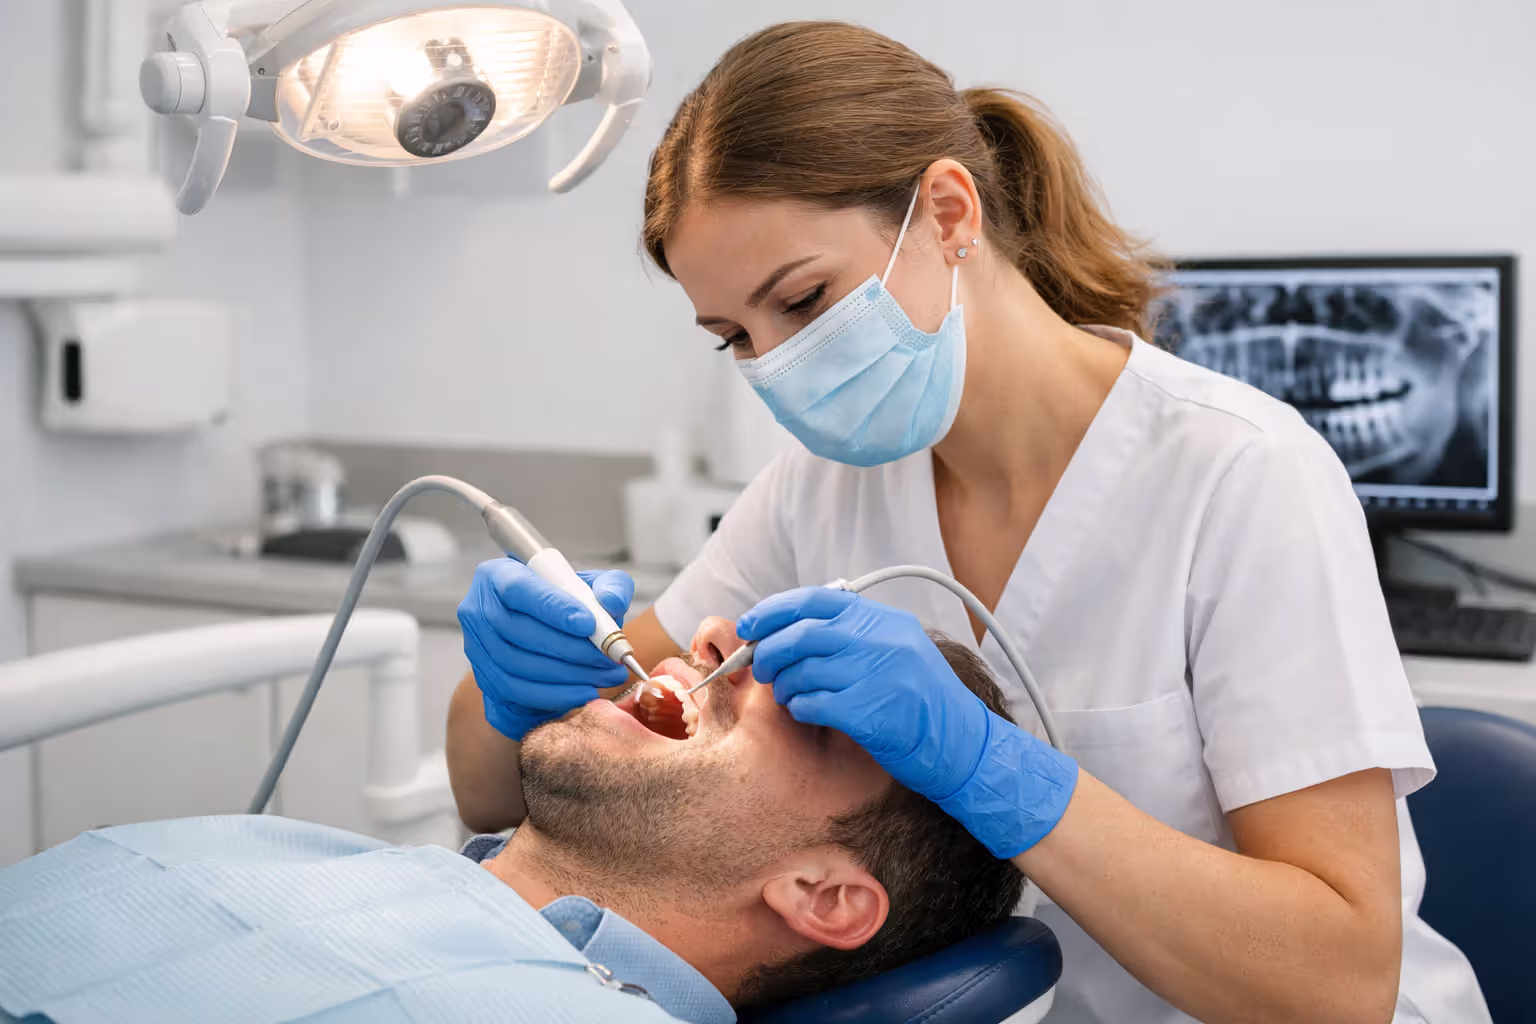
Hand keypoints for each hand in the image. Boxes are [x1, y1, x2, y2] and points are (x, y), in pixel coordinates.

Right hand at [458, 559, 633, 739]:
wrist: (554, 633)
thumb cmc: (572, 604)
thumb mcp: (596, 585)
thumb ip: (611, 586)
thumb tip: (610, 602)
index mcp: (498, 575)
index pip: (518, 589)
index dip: (552, 607)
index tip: (588, 624)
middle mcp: (478, 610)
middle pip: (516, 631)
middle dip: (568, 648)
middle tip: (607, 658)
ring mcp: (476, 646)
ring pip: (516, 665)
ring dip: (566, 675)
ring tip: (604, 675)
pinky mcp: (484, 678)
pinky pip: (515, 692)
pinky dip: (553, 695)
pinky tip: (584, 691)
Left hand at [739, 587, 1076, 856]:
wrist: (961, 743)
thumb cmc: (921, 700)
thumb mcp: (897, 649)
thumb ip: (852, 633)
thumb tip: (787, 627)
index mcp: (884, 620)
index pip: (815, 600)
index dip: (773, 610)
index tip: (749, 625)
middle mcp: (881, 641)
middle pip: (801, 634)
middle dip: (768, 651)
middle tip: (761, 667)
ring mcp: (876, 675)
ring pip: (801, 670)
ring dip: (784, 685)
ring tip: (789, 694)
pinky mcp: (868, 712)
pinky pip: (811, 703)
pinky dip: (800, 707)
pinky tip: (807, 711)